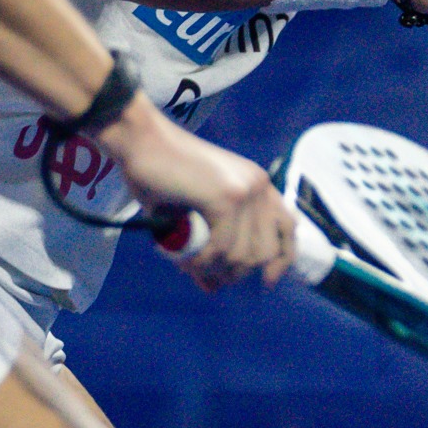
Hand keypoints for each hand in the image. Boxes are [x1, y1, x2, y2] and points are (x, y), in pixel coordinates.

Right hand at [100, 104, 293, 289]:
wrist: (140, 139)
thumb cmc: (159, 172)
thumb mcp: (192, 213)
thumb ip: (208, 247)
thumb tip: (213, 288)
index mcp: (257, 184)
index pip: (288, 228)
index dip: (281, 260)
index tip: (265, 282)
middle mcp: (259, 186)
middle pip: (265, 251)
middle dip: (235, 272)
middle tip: (204, 274)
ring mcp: (245, 191)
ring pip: (241, 256)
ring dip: (211, 268)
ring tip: (185, 263)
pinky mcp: (226, 199)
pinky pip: (221, 249)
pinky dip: (199, 261)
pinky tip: (178, 255)